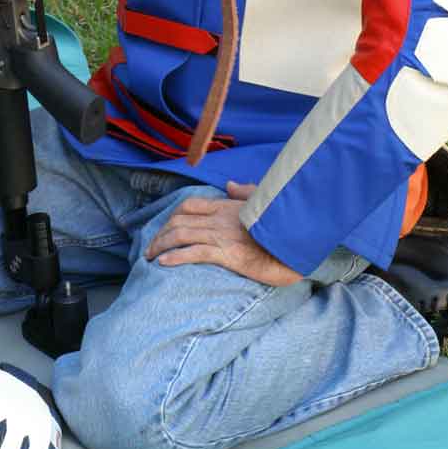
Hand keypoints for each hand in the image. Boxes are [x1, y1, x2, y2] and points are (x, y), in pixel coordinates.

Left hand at [144, 181, 301, 286]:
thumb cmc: (282, 228)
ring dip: (161, 245)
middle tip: (150, 248)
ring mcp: (223, 235)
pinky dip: (176, 256)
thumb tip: (231, 184)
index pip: (190, 205)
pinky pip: (195, 252)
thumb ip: (245, 193)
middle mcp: (221, 218)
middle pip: (179, 221)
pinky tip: (164, 263)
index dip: (171, 216)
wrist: (297, 248)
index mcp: (227, 206)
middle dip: (160, 234)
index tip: (163, 229)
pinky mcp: (229, 253)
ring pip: (182, 235)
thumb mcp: (264, 203)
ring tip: (150, 256)